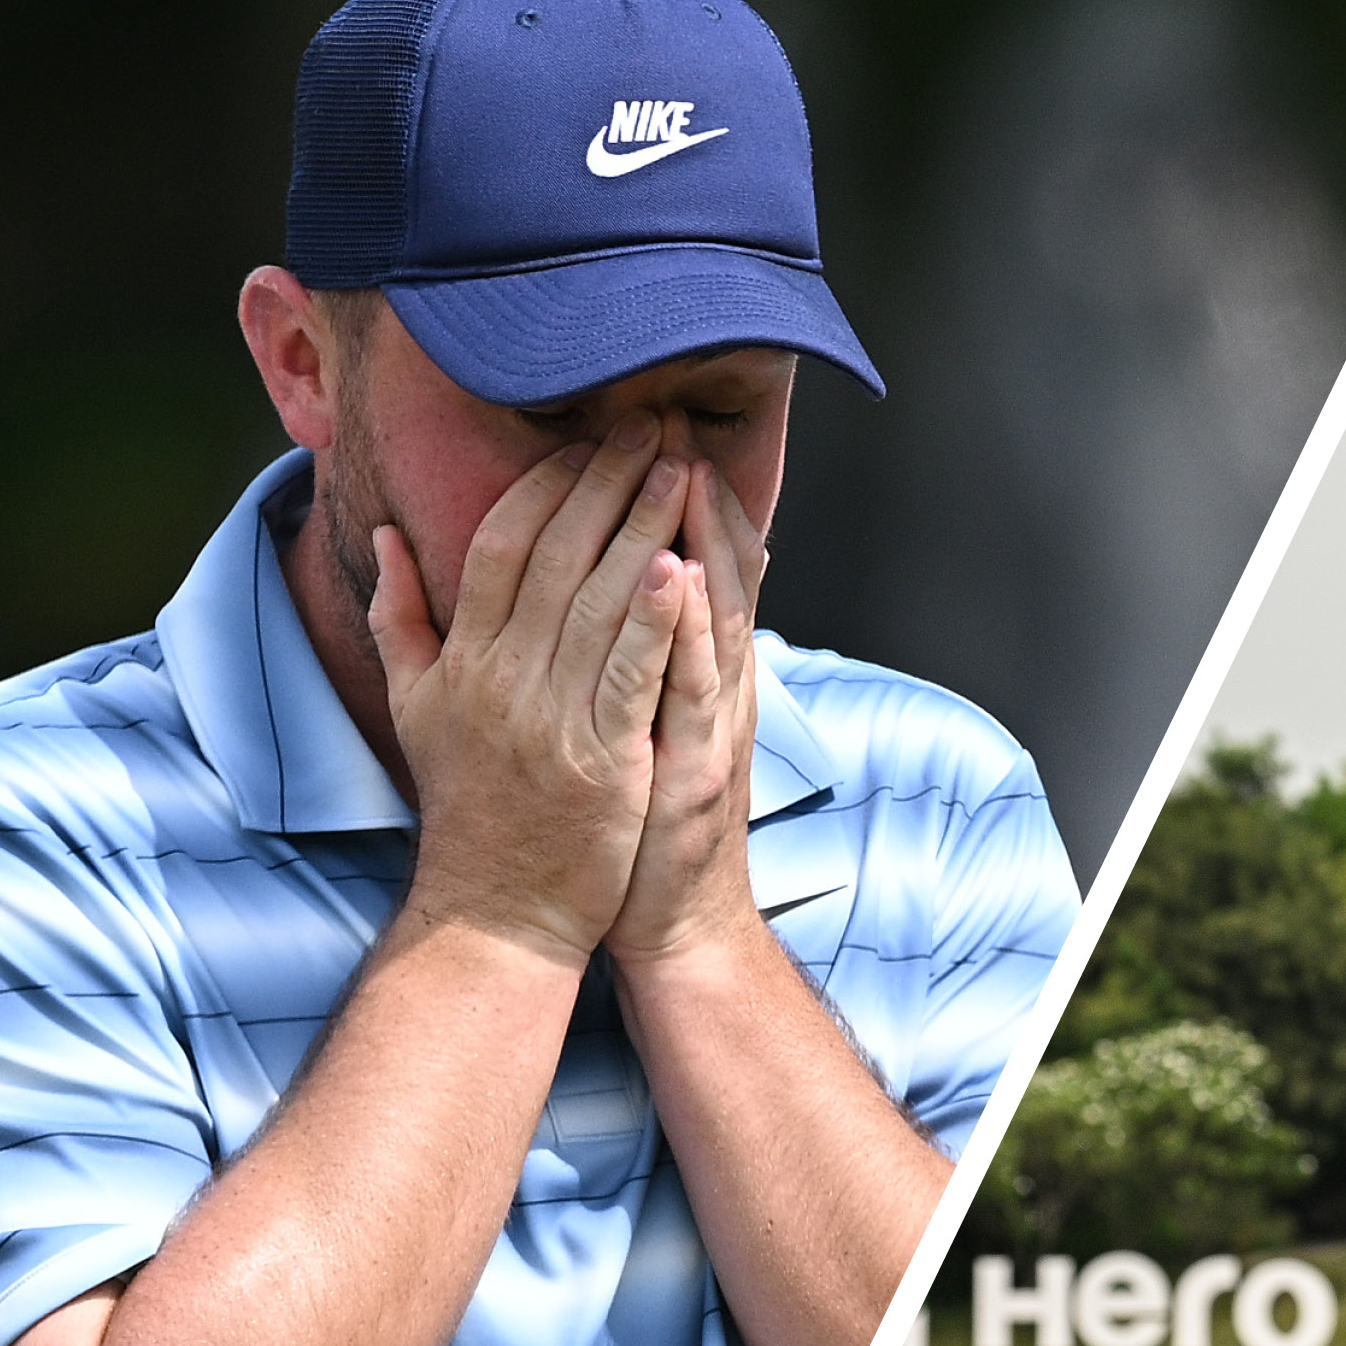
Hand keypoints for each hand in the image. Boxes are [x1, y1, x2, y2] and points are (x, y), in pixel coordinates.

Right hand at [367, 415, 697, 962]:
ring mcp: (547, 717)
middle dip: (605, 480)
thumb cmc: (468, 807)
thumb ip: (397, 620)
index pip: (501, 542)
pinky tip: (683, 566)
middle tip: (648, 425)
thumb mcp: (414, 709)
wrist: (496, 910)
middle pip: (556, 553)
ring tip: (680, 467)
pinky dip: (657, 618)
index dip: (545, 482)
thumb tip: (384, 539)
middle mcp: (499, 677)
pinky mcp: (598, 759)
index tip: (586, 436)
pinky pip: (629, 672)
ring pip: (599, 599)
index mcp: (462, 658)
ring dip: (644, 526)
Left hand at [606, 459, 769, 965]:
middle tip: (674, 421)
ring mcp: (712, 730)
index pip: (695, 569)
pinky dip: (692, 627)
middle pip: (716, 574)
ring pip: (718, 617)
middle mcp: (715, 693)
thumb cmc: (639, 827)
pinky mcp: (698, 770)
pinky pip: (692, 686)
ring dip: (705, 540)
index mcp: (694, 677)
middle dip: (693, 495)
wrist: (671, 924)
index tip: (658, 433)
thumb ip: (634, 662)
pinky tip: (680, 574)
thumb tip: (627, 600)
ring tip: (689, 469)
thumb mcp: (638, 732)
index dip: (682, 501)